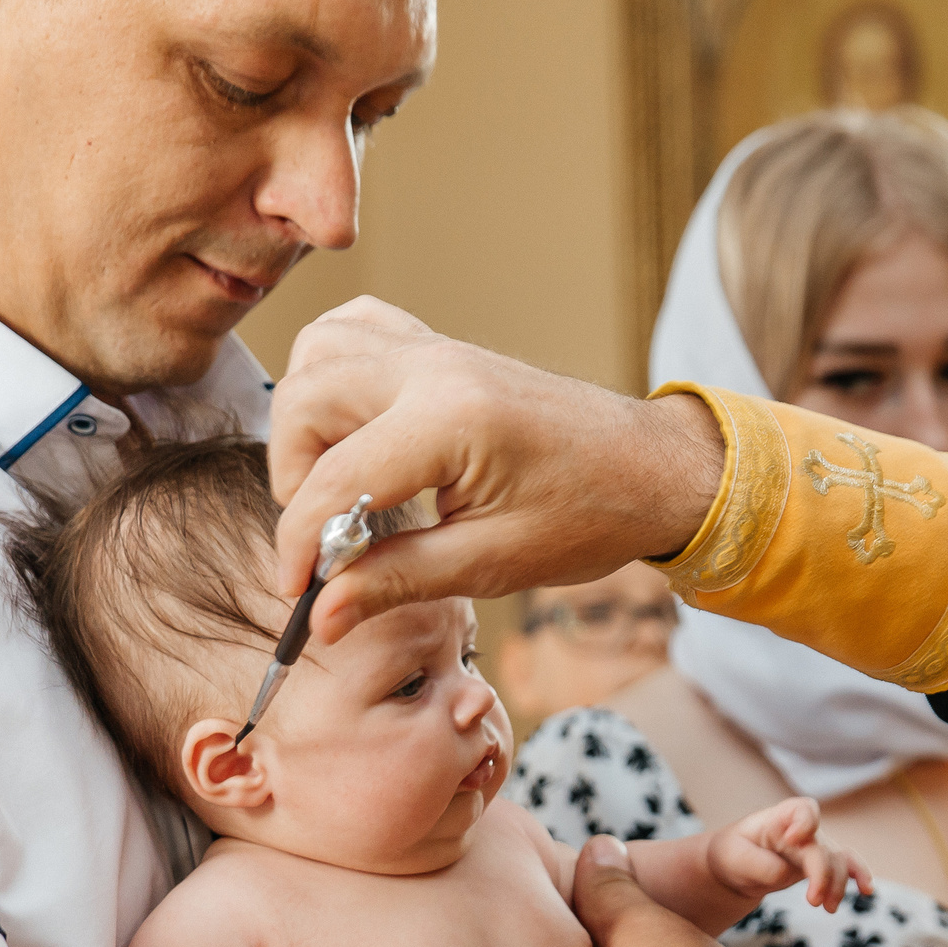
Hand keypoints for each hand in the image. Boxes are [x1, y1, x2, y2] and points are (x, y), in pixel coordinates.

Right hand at [266, 299, 724, 646]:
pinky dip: (332, 375)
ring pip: (318, 355)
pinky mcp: (441, 347)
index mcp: (451, 420)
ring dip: (305, 423)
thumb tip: (321, 614)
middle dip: (294, 477)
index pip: (333, 479)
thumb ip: (398, 581)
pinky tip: (352, 429)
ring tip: (338, 485)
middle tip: (328, 537)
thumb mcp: (492, 563)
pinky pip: (355, 332)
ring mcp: (436, 348)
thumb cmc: (590, 515)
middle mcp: (433, 368)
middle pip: (304, 400)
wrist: (654, 469)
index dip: (302, 543)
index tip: (299, 590)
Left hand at [706, 797, 873, 911]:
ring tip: (828, 908)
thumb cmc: (732, 854)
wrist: (736, 867)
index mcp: (780, 818)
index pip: (803, 810)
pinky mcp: (820, 866)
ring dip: (838, 885)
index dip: (805, 823)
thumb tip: (789, 874)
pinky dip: (859, 876)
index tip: (793, 840)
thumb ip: (761, 865)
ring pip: (839, 862)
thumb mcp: (733, 858)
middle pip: (823, 847)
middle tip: (813, 901)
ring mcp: (815, 848)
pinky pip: (846, 868)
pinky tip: (867, 890)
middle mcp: (803, 830)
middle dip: (822, 874)